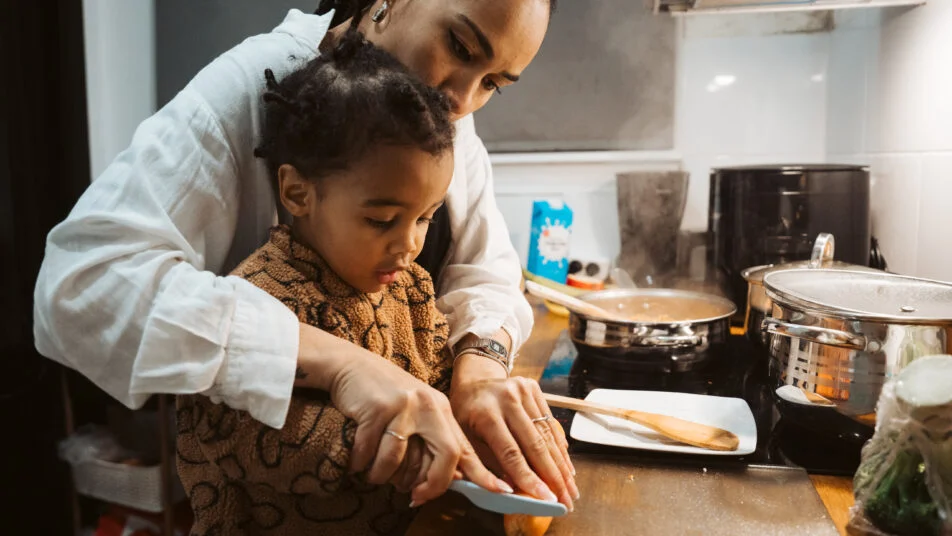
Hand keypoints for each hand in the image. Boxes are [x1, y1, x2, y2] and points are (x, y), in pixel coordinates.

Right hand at [295, 323, 510, 505]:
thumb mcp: (416, 412)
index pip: (466, 448)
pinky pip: (369, 453)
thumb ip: (434, 441)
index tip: (499, 490)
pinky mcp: (377, 409)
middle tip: (414, 498)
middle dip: (432, 486)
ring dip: (381, 476)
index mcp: (441, 409)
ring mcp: (404, 407)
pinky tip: (357, 460)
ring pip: (399, 462)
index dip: (482, 473)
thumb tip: (454, 479)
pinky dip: (360, 463)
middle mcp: (429, 406)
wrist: (351, 365)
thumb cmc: (383, 395)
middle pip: (446, 456)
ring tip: (373, 474)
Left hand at [450, 353, 578, 510]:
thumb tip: (512, 492)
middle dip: (553, 477)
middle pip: (535, 444)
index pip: (511, 452)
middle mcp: (507, 398)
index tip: (545, 499)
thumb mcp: (464, 441)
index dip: (529, 478)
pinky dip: (559, 448)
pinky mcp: (534, 388)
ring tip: (571, 490)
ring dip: (561, 465)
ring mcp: (522, 390)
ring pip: (547, 435)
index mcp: (485, 413)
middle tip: (566, 501)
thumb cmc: (465, 417)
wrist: (472, 381)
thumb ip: (485, 466)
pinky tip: (567, 468)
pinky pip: (550, 423)